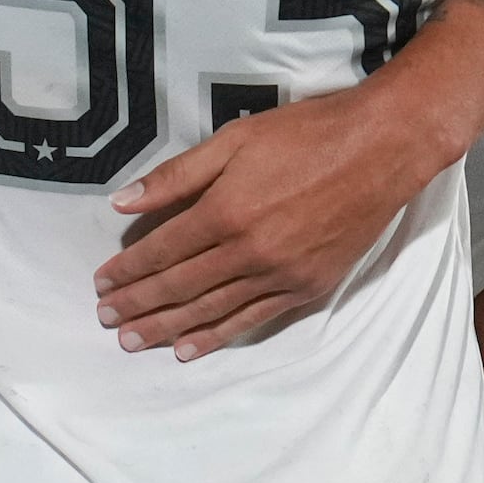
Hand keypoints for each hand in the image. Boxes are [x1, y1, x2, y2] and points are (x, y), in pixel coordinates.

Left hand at [97, 76, 472, 358]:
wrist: (382, 149)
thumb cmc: (307, 134)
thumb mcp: (235, 139)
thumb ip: (178, 176)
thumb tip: (123, 203)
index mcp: (226, 211)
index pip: (162, 250)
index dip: (128, 270)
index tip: (101, 284)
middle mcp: (248, 251)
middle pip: (179, 287)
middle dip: (138, 305)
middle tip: (107, 321)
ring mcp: (280, 275)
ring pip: (211, 310)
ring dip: (167, 328)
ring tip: (134, 341)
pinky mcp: (307, 287)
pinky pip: (252, 319)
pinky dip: (217, 336)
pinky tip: (189, 348)